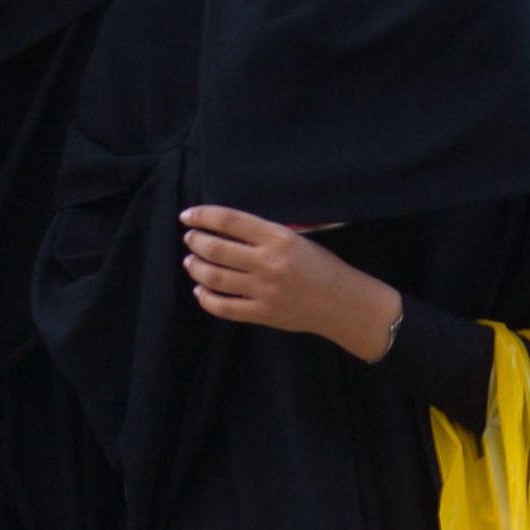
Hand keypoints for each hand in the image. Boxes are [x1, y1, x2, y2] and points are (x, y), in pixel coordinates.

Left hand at [181, 206, 403, 362]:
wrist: (342, 302)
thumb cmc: (321, 266)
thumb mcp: (297, 238)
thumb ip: (263, 234)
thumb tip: (224, 229)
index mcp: (278, 237)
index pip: (229, 221)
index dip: (203, 216)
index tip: (188, 215)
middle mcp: (268, 263)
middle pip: (216, 249)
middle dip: (195, 241)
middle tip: (190, 238)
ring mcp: (263, 290)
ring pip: (214, 277)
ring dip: (196, 267)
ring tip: (191, 261)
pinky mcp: (262, 313)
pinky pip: (223, 307)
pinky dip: (206, 298)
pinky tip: (201, 290)